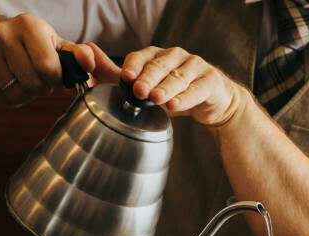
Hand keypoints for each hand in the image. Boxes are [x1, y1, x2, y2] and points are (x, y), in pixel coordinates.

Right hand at [0, 13, 94, 106]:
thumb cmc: (33, 44)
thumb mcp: (56, 45)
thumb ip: (77, 56)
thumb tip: (88, 63)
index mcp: (29, 26)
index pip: (48, 68)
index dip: (55, 79)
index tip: (53, 74)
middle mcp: (4, 34)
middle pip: (33, 85)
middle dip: (41, 89)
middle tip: (37, 78)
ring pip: (17, 95)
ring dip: (26, 95)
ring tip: (23, 79)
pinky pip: (1, 99)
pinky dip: (10, 99)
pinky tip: (10, 84)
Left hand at [118, 45, 246, 126]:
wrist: (213, 101)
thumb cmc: (177, 94)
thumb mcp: (152, 89)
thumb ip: (126, 81)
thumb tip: (95, 67)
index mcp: (158, 56)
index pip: (142, 57)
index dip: (134, 66)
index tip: (126, 78)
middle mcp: (176, 56)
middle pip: (159, 66)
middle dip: (147, 79)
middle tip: (139, 91)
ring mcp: (195, 66)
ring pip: (178, 77)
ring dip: (166, 88)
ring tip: (156, 99)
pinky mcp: (210, 80)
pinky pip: (196, 90)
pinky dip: (185, 98)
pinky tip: (175, 105)